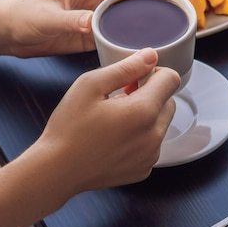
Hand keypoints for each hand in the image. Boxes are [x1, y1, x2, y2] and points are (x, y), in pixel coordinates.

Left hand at [5, 0, 172, 57]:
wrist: (8, 31)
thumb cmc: (23, 17)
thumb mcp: (46, 18)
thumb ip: (71, 21)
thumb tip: (94, 23)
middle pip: (131, 0)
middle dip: (154, 4)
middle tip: (179, 14)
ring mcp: (94, 15)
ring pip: (126, 18)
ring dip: (145, 23)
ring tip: (170, 32)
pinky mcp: (91, 32)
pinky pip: (115, 34)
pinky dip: (129, 39)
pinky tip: (143, 48)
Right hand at [31, 48, 179, 197]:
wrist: (56, 171)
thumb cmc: (69, 128)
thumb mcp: (91, 85)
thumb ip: (126, 67)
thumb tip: (150, 55)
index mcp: (144, 111)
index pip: (171, 79)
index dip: (153, 73)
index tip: (133, 79)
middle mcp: (154, 135)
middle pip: (168, 102)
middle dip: (150, 95)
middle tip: (119, 98)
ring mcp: (150, 155)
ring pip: (160, 124)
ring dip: (145, 117)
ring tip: (114, 121)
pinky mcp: (144, 169)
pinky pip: (152, 145)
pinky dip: (139, 139)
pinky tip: (114, 139)